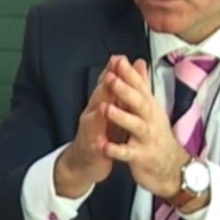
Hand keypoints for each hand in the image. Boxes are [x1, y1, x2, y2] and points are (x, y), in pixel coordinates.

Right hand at [53, 58, 126, 197]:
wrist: (85, 161)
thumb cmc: (102, 131)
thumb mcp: (113, 107)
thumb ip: (121, 87)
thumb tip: (133, 64)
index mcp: (101, 102)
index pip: (106, 84)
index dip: (112, 71)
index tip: (120, 58)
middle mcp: (92, 113)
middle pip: (98, 98)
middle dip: (104, 87)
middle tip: (111, 76)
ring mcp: (89, 131)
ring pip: (92, 120)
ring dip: (97, 114)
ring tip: (104, 108)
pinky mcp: (90, 150)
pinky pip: (93, 147)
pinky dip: (97, 144)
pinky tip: (101, 143)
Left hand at [101, 56, 189, 198]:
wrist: (170, 167)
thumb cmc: (156, 134)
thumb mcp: (151, 108)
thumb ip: (141, 85)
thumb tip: (138, 61)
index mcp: (149, 107)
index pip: (140, 86)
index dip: (130, 74)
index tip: (119, 60)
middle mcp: (150, 120)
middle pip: (139, 102)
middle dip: (125, 90)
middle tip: (111, 78)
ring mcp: (146, 138)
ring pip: (135, 125)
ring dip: (120, 116)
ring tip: (104, 108)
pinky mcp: (141, 157)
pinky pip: (127, 153)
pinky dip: (115, 149)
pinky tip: (103, 145)